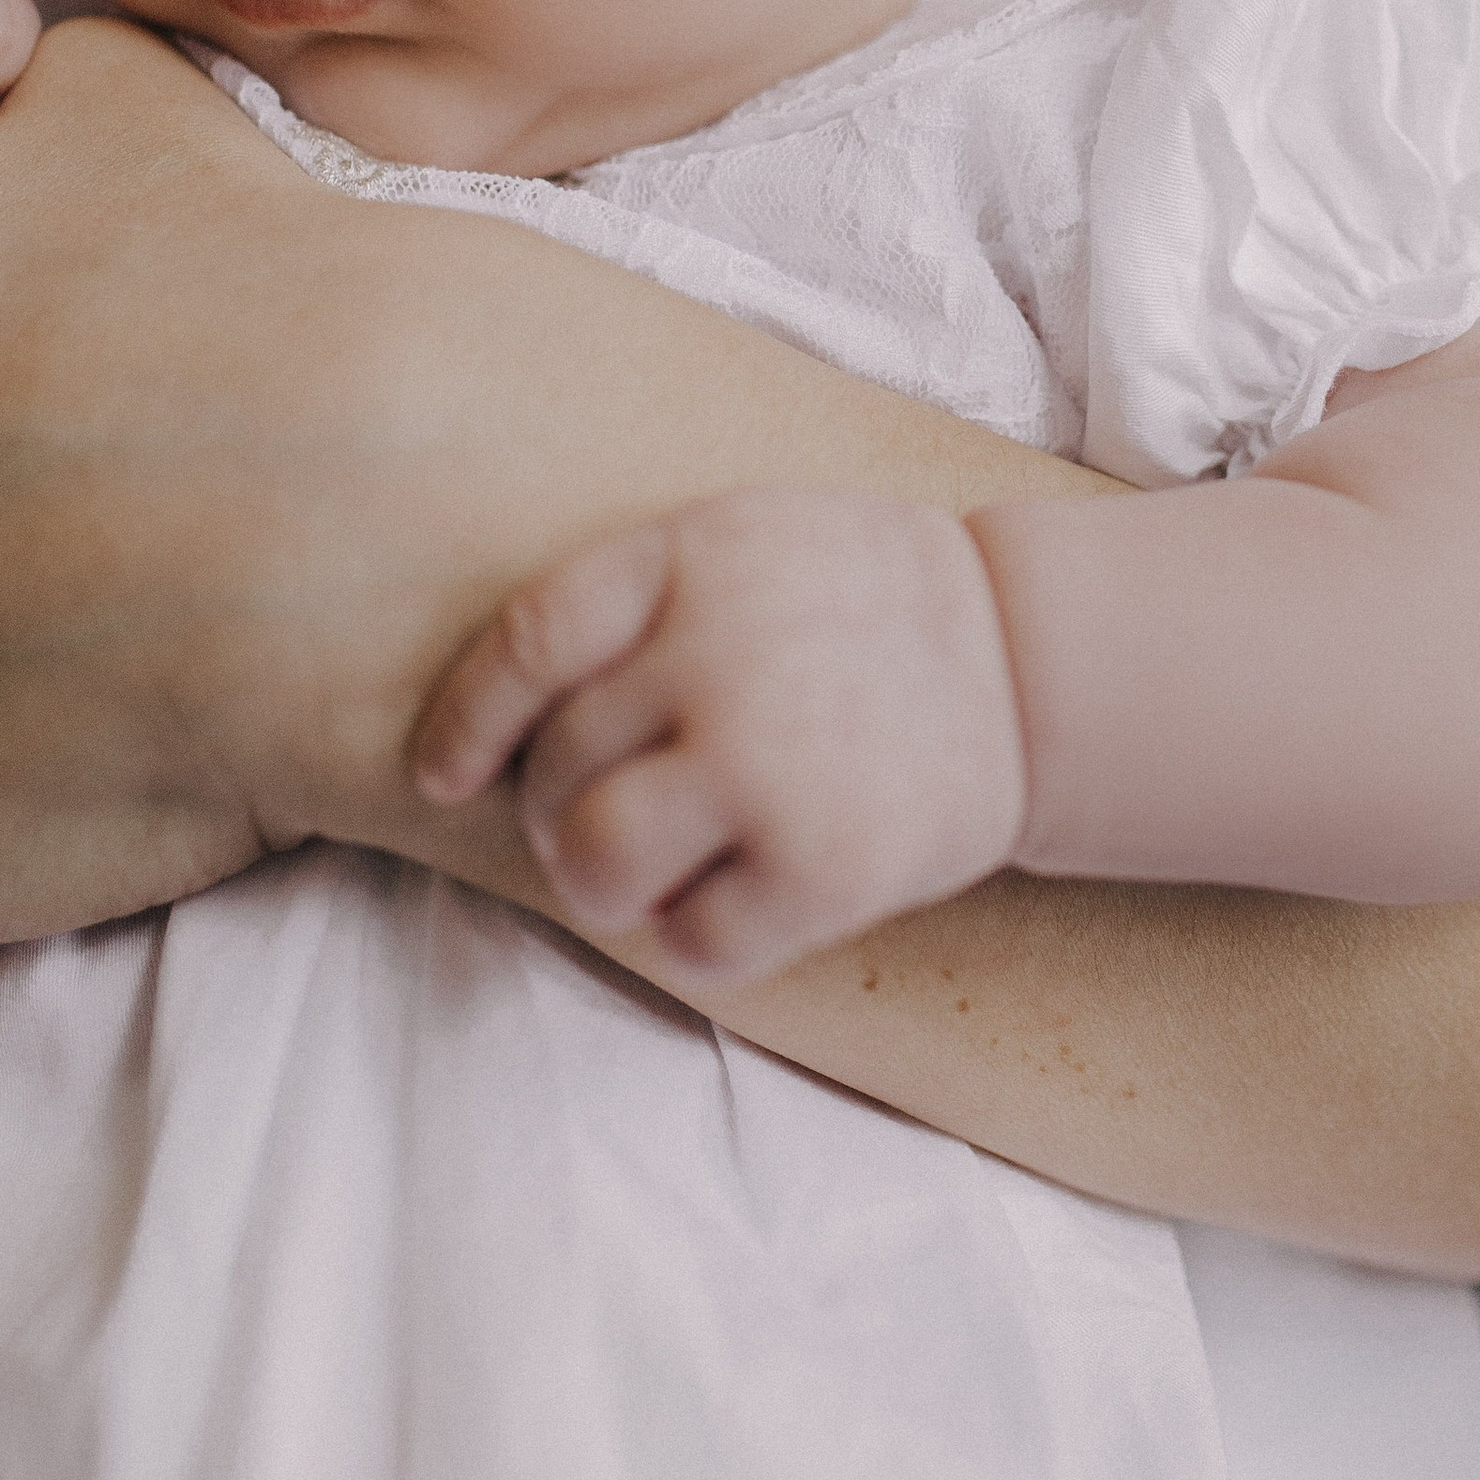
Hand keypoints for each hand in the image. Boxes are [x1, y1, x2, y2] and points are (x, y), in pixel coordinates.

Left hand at [412, 488, 1032, 979]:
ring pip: (596, 866)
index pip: (525, 646)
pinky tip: (748, 896)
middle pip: (555, 773)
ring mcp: (769, 765)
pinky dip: (702, 935)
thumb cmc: (861, 604)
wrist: (1032, 664)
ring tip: (664, 867)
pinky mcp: (824, 865)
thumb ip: (631, 602)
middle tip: (620, 815)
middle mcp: (718, 658)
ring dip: (610, 884)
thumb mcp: (744, 539)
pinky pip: (692, 941)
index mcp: (689, 561)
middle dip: (562, 813)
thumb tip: (485, 734)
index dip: (467, 724)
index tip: (447, 777)